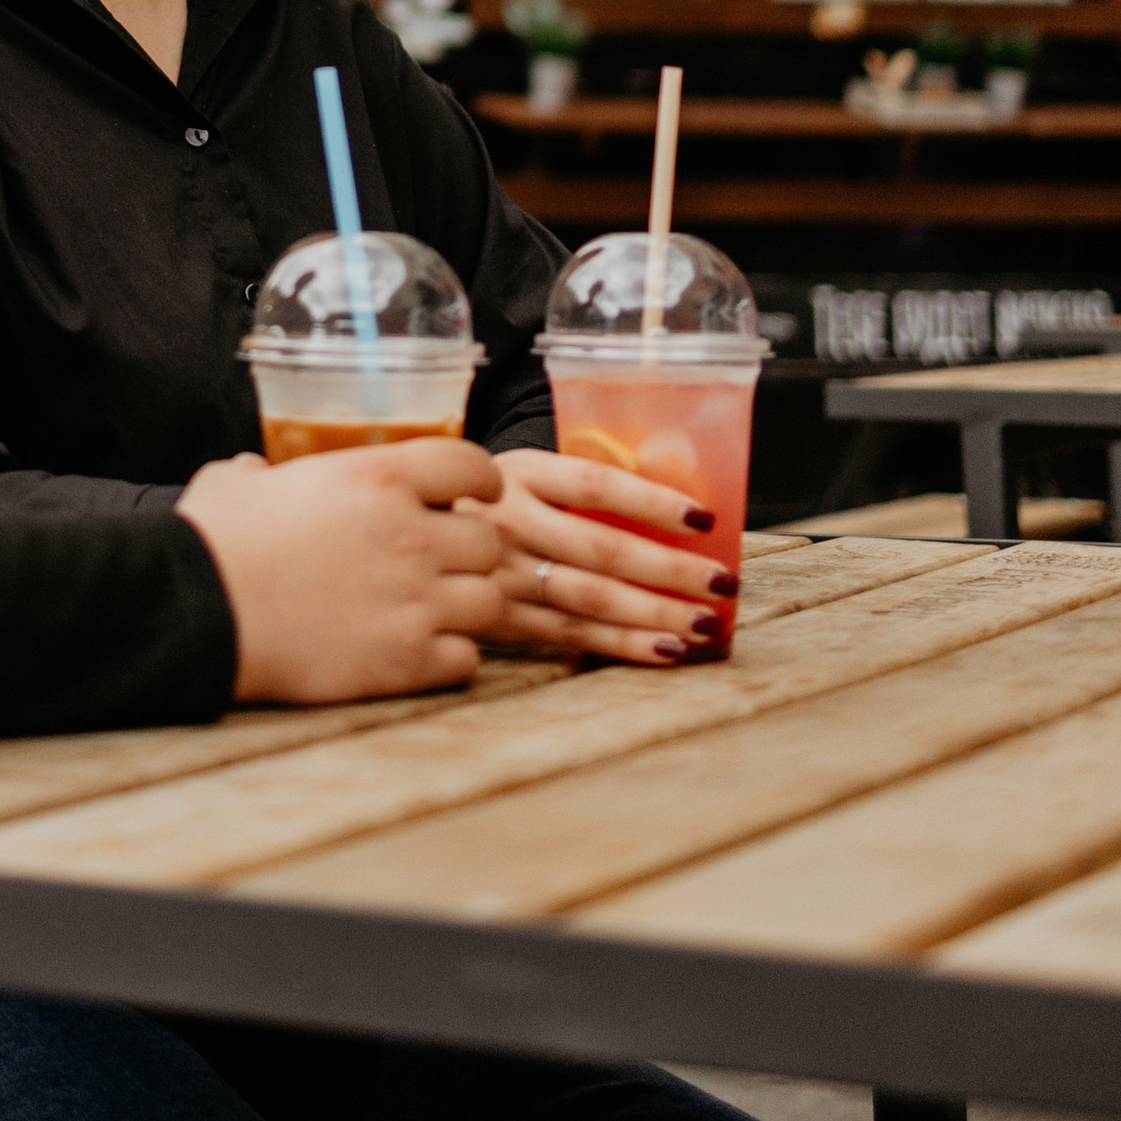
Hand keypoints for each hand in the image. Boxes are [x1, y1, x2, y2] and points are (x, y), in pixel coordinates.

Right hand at [176, 439, 507, 703]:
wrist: (199, 612)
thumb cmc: (212, 540)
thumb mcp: (237, 482)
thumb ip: (261, 471)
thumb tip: (254, 472)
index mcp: (377, 478)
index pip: (471, 464)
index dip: (478, 478)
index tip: (473, 492)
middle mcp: (409, 536)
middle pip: (489, 541)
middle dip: (469, 551)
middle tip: (440, 562)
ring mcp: (414, 602)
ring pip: (490, 602)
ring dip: (467, 606)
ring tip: (433, 610)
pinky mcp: (406, 661)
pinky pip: (467, 660)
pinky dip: (450, 657)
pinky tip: (417, 651)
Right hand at [483, 447, 736, 666]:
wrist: (399, 537)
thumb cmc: (485, 500)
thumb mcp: (514, 471)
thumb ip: (572, 479)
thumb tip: (670, 471)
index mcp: (515, 472)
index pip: (594, 483)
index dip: (650, 502)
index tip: (703, 518)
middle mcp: (506, 523)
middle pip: (601, 549)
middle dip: (670, 570)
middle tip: (721, 581)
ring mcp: (500, 576)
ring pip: (591, 599)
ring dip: (655, 614)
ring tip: (705, 623)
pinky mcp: (499, 621)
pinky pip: (571, 635)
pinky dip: (623, 645)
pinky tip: (666, 650)